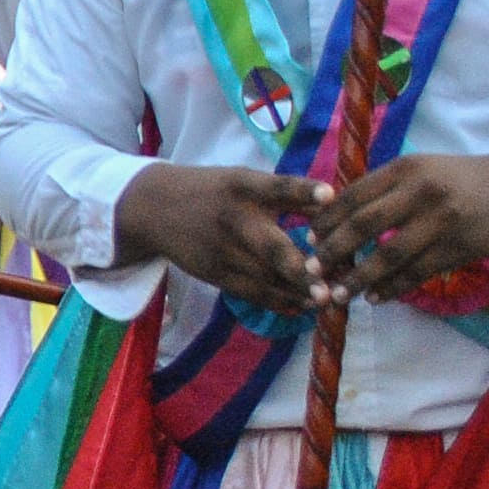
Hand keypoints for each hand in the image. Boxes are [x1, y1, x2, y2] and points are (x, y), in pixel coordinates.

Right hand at [112, 163, 334, 319]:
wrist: (152, 209)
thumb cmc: (212, 191)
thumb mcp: (244, 181)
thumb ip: (288, 194)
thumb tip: (335, 203)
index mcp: (242, 188)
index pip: (276, 187)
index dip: (303, 190)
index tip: (329, 196)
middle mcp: (232, 220)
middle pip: (270, 247)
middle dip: (299, 270)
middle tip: (328, 290)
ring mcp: (221, 251)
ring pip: (265, 278)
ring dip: (297, 293)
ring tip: (327, 301)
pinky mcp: (213, 273)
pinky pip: (249, 292)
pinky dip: (276, 302)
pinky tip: (301, 308)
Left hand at [314, 147, 488, 298]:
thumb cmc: (455, 179)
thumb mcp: (418, 170)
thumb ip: (380, 189)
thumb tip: (329, 218)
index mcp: (404, 169)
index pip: (352, 197)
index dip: (326, 222)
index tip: (309, 240)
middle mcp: (421, 192)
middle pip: (363, 226)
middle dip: (333, 252)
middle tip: (312, 271)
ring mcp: (442, 221)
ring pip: (389, 256)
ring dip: (359, 278)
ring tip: (339, 293)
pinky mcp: (459, 248)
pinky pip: (417, 273)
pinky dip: (392, 288)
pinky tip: (375, 297)